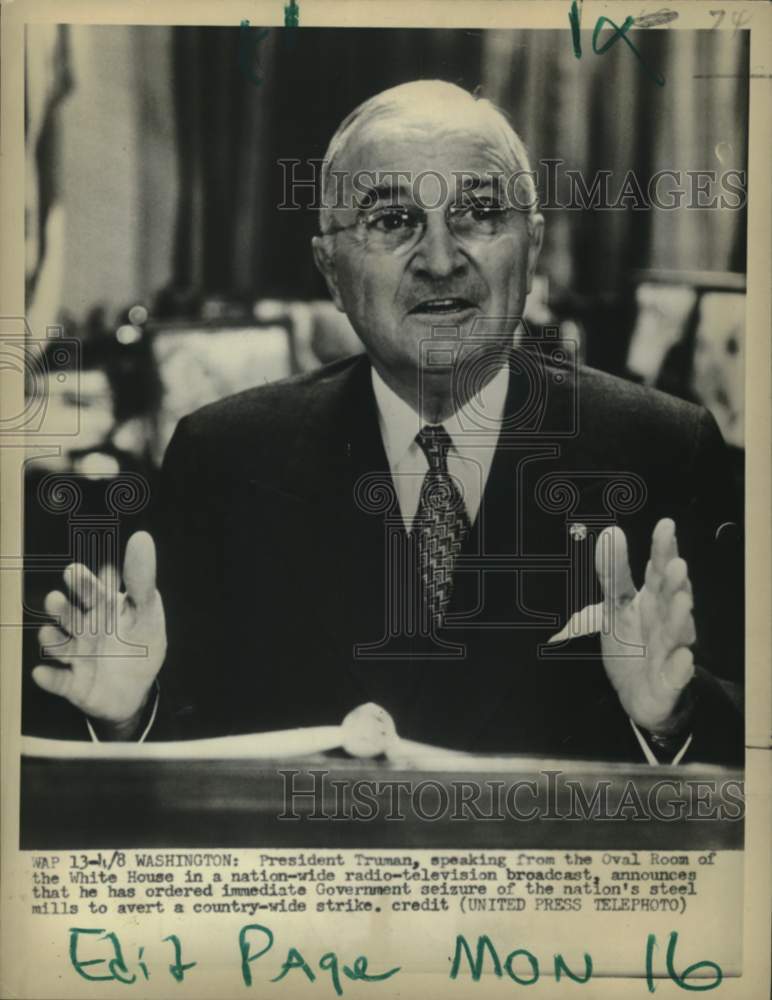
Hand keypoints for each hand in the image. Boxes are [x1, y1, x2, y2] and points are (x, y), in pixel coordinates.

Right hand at [33, 531, 166, 733]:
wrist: (135, 689)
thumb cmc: (141, 641)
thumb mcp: (146, 611)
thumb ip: (142, 579)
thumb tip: (142, 537)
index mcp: (103, 607)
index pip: (91, 589)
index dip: (82, 581)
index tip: (73, 571)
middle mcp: (84, 628)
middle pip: (69, 614)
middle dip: (60, 607)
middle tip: (55, 600)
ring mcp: (77, 655)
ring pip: (58, 644)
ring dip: (50, 638)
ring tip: (48, 634)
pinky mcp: (73, 683)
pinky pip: (58, 681)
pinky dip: (49, 678)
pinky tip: (42, 673)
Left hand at [595, 518, 695, 734]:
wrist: (638, 693)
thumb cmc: (632, 642)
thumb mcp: (614, 606)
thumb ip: (612, 573)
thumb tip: (611, 531)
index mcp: (653, 600)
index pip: (657, 571)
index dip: (662, 549)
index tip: (665, 524)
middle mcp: (666, 621)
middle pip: (671, 599)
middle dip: (675, 583)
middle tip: (677, 564)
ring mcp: (670, 651)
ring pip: (677, 634)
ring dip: (681, 619)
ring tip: (682, 602)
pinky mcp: (669, 682)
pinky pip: (676, 676)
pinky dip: (680, 668)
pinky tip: (683, 658)